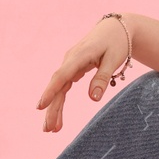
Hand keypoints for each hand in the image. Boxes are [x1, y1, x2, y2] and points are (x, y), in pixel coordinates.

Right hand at [34, 16, 130, 131]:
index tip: (40, 106)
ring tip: (52, 130)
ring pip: (59, 88)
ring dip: (55, 108)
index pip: (61, 76)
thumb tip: (93, 99)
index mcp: (79, 55)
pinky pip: (63, 87)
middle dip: (52, 108)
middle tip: (48, 129)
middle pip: (57, 86)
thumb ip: (102, 78)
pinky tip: (58, 117)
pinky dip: (60, 101)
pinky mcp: (73, 68)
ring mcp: (70, 64)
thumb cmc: (117, 42)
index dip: (50, 91)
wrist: (116, 28)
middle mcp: (70, 60)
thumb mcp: (114, 59)